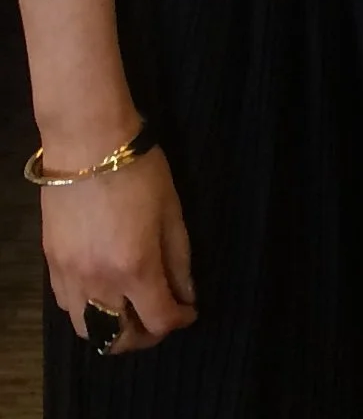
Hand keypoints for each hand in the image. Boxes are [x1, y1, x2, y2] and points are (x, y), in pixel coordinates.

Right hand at [41, 147, 196, 354]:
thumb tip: (186, 294)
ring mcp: (69, 277)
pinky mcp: (51, 266)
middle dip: (145, 336)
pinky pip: (68, 307)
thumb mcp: (172, 212)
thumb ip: (179, 260)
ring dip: (113, 330)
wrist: (88, 146)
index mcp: (134, 268)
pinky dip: (89, 312)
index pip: (157, 320)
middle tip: (162, 317)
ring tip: (133, 310)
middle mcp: (98, 282)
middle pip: (118, 339)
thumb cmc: (141, 172)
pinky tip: (105, 293)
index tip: (189, 311)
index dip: (179, 321)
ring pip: (87, 330)